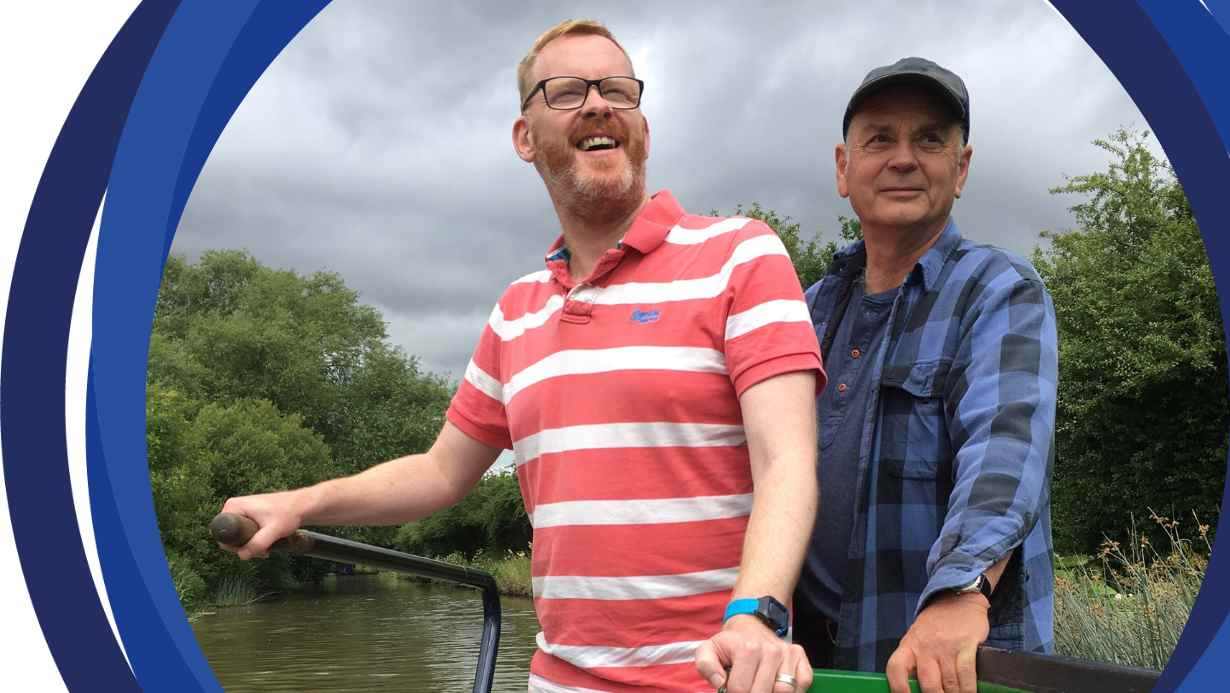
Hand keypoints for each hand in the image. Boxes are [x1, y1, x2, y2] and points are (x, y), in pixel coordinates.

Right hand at [217, 490, 308, 559]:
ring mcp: (241, 511)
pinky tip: (266, 547)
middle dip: (243, 548)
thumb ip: (258, 543)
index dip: (232, 546)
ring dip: (250, 547)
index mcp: (233, 506)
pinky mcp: (249, 516)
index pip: (221, 533)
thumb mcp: (272, 530)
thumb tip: (242, 556)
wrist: (303, 506)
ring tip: (266, 550)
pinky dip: (254, 541)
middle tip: (261, 552)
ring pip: (238, 537)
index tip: (249, 550)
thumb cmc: (289, 513)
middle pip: (230, 537)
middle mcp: (234, 507)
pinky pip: (245, 533)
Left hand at [695, 615, 812, 692]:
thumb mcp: (709, 649)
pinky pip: (803, 684)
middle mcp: (770, 650)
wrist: (751, 624)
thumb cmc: (730, 644)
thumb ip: (706, 666)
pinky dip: (794, 691)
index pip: (740, 690)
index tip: (731, 687)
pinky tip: (776, 685)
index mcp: (747, 649)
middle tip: (747, 688)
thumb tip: (720, 682)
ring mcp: (787, 653)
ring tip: (760, 686)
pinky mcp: (800, 657)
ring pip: (785, 691)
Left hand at [886, 591, 989, 692]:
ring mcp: (945, 646)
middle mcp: (925, 647)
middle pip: (927, 684)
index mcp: (909, 645)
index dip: (898, 689)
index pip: (896, 670)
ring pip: (949, 684)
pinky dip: (968, 689)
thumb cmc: (936, 624)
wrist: (958, 598)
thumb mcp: (916, 638)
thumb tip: (912, 687)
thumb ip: (914, 661)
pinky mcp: (965, 645)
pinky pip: (966, 675)